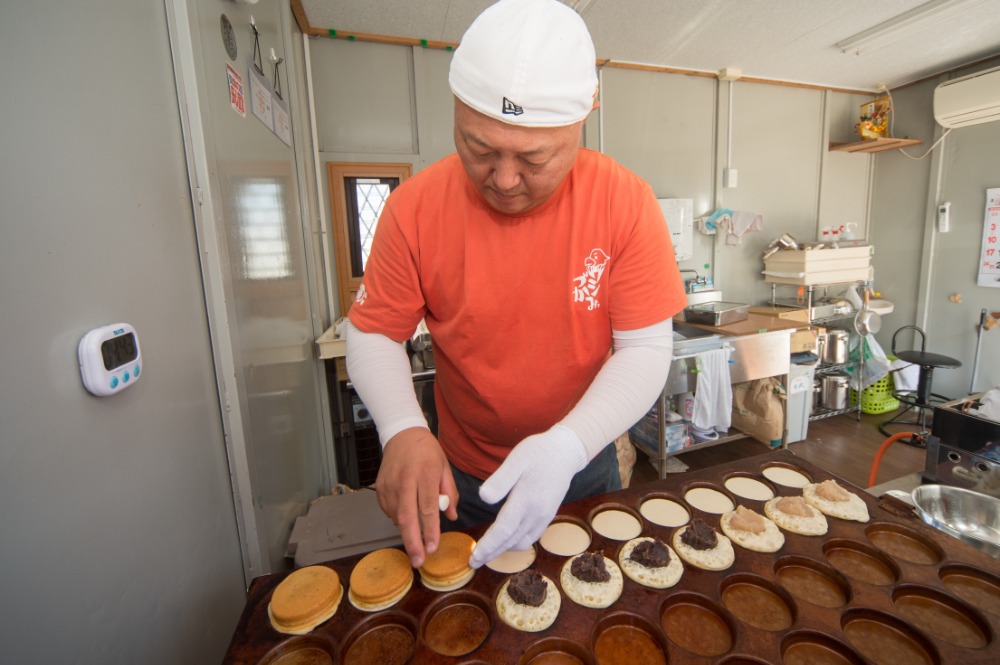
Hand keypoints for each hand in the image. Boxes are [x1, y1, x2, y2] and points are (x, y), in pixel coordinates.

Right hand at [374, 427, 457, 567]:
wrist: (402, 434)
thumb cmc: (427, 452)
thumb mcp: (445, 468)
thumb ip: (450, 493)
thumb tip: (451, 517)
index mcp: (424, 474)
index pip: (427, 508)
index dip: (430, 531)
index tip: (433, 548)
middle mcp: (404, 480)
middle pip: (406, 517)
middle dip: (412, 542)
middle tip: (419, 561)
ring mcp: (389, 485)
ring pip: (396, 517)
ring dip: (407, 530)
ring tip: (416, 530)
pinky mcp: (379, 488)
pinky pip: (389, 511)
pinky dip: (398, 518)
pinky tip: (406, 513)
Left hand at [469, 425, 587, 568]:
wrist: (566, 452)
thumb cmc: (538, 453)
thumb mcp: (516, 459)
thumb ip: (500, 480)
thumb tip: (484, 499)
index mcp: (526, 500)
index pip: (503, 530)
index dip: (487, 546)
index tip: (473, 557)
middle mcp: (537, 513)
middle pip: (510, 541)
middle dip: (491, 554)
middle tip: (473, 561)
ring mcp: (544, 516)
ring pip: (522, 543)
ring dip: (503, 549)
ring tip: (487, 551)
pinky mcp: (548, 516)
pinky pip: (531, 537)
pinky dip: (516, 543)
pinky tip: (506, 539)